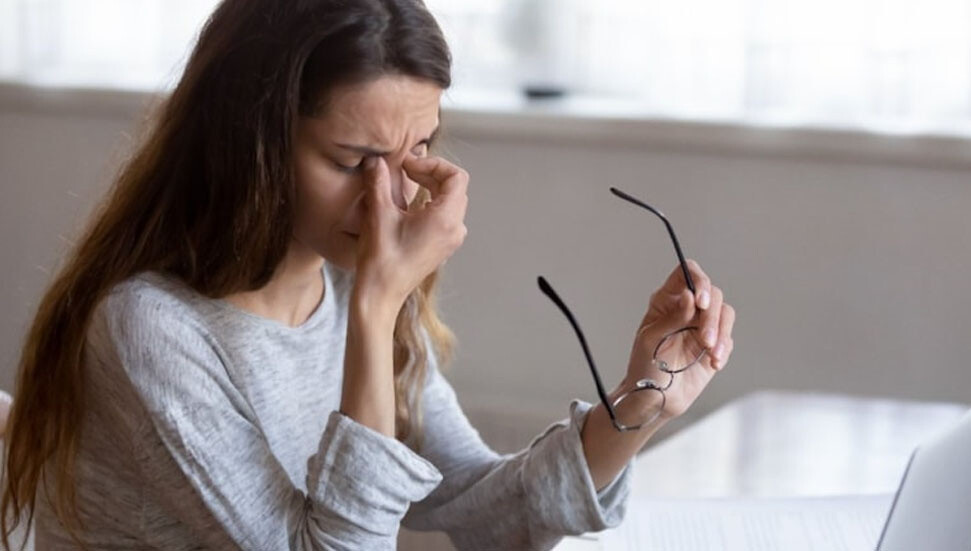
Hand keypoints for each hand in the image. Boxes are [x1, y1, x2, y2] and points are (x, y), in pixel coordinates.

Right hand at [354, 154, 468, 307]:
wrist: (381, 294)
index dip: (433, 163)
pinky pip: (445, 216)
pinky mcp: (443, 247)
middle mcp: (455, 229)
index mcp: (446, 219)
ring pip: (451, 201)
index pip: (456, 176)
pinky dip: (431, 202)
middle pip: (455, 187)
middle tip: (404, 170)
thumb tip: (375, 160)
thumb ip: (379, 181)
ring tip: (406, 183)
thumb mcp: (378, 214)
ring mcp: (451, 240)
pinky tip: (408, 205)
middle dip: (430, 172)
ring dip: (431, 186)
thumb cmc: (381, 259)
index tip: (408, 164)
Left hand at [622, 259, 735, 420]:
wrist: (656, 398)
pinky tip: (713, 363)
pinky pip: (728, 337)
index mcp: (666, 300)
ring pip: (725, 313)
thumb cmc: (645, 366)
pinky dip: (724, 349)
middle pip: (712, 293)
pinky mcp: (714, 344)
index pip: (686, 273)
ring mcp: (701, 325)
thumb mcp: (651, 340)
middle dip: (712, 317)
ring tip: (711, 353)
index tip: (702, 302)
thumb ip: (672, 318)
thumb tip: (689, 296)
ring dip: (721, 332)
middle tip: (705, 339)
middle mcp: (686, 308)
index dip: (698, 281)